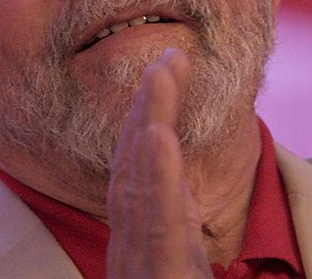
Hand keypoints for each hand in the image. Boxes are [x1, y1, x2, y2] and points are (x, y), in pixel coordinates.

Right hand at [106, 48, 212, 278]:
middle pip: (134, 164)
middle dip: (146, 105)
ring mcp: (140, 263)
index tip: (165, 71)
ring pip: (141, 183)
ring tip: (160, 74)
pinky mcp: (162, 276)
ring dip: (148, 121)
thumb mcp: (179, 265)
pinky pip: (160, 225)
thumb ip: (177, 228)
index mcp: (137, 241)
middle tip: (167, 55)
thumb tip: (181, 184)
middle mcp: (130, 247)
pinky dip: (158, 177)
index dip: (146, 116)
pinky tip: (160, 136)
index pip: (137, 170)